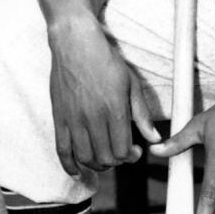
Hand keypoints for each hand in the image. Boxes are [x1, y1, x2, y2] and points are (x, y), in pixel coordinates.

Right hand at [48, 18, 160, 178]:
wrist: (75, 42)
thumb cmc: (106, 59)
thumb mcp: (131, 83)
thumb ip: (141, 113)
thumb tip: (155, 137)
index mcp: (114, 109)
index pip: (122, 150)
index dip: (131, 156)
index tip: (135, 151)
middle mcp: (92, 117)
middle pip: (105, 157)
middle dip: (116, 161)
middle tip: (121, 154)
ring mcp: (73, 118)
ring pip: (85, 157)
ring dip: (97, 165)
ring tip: (104, 158)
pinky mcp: (59, 117)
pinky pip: (61, 149)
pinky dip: (69, 165)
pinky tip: (78, 171)